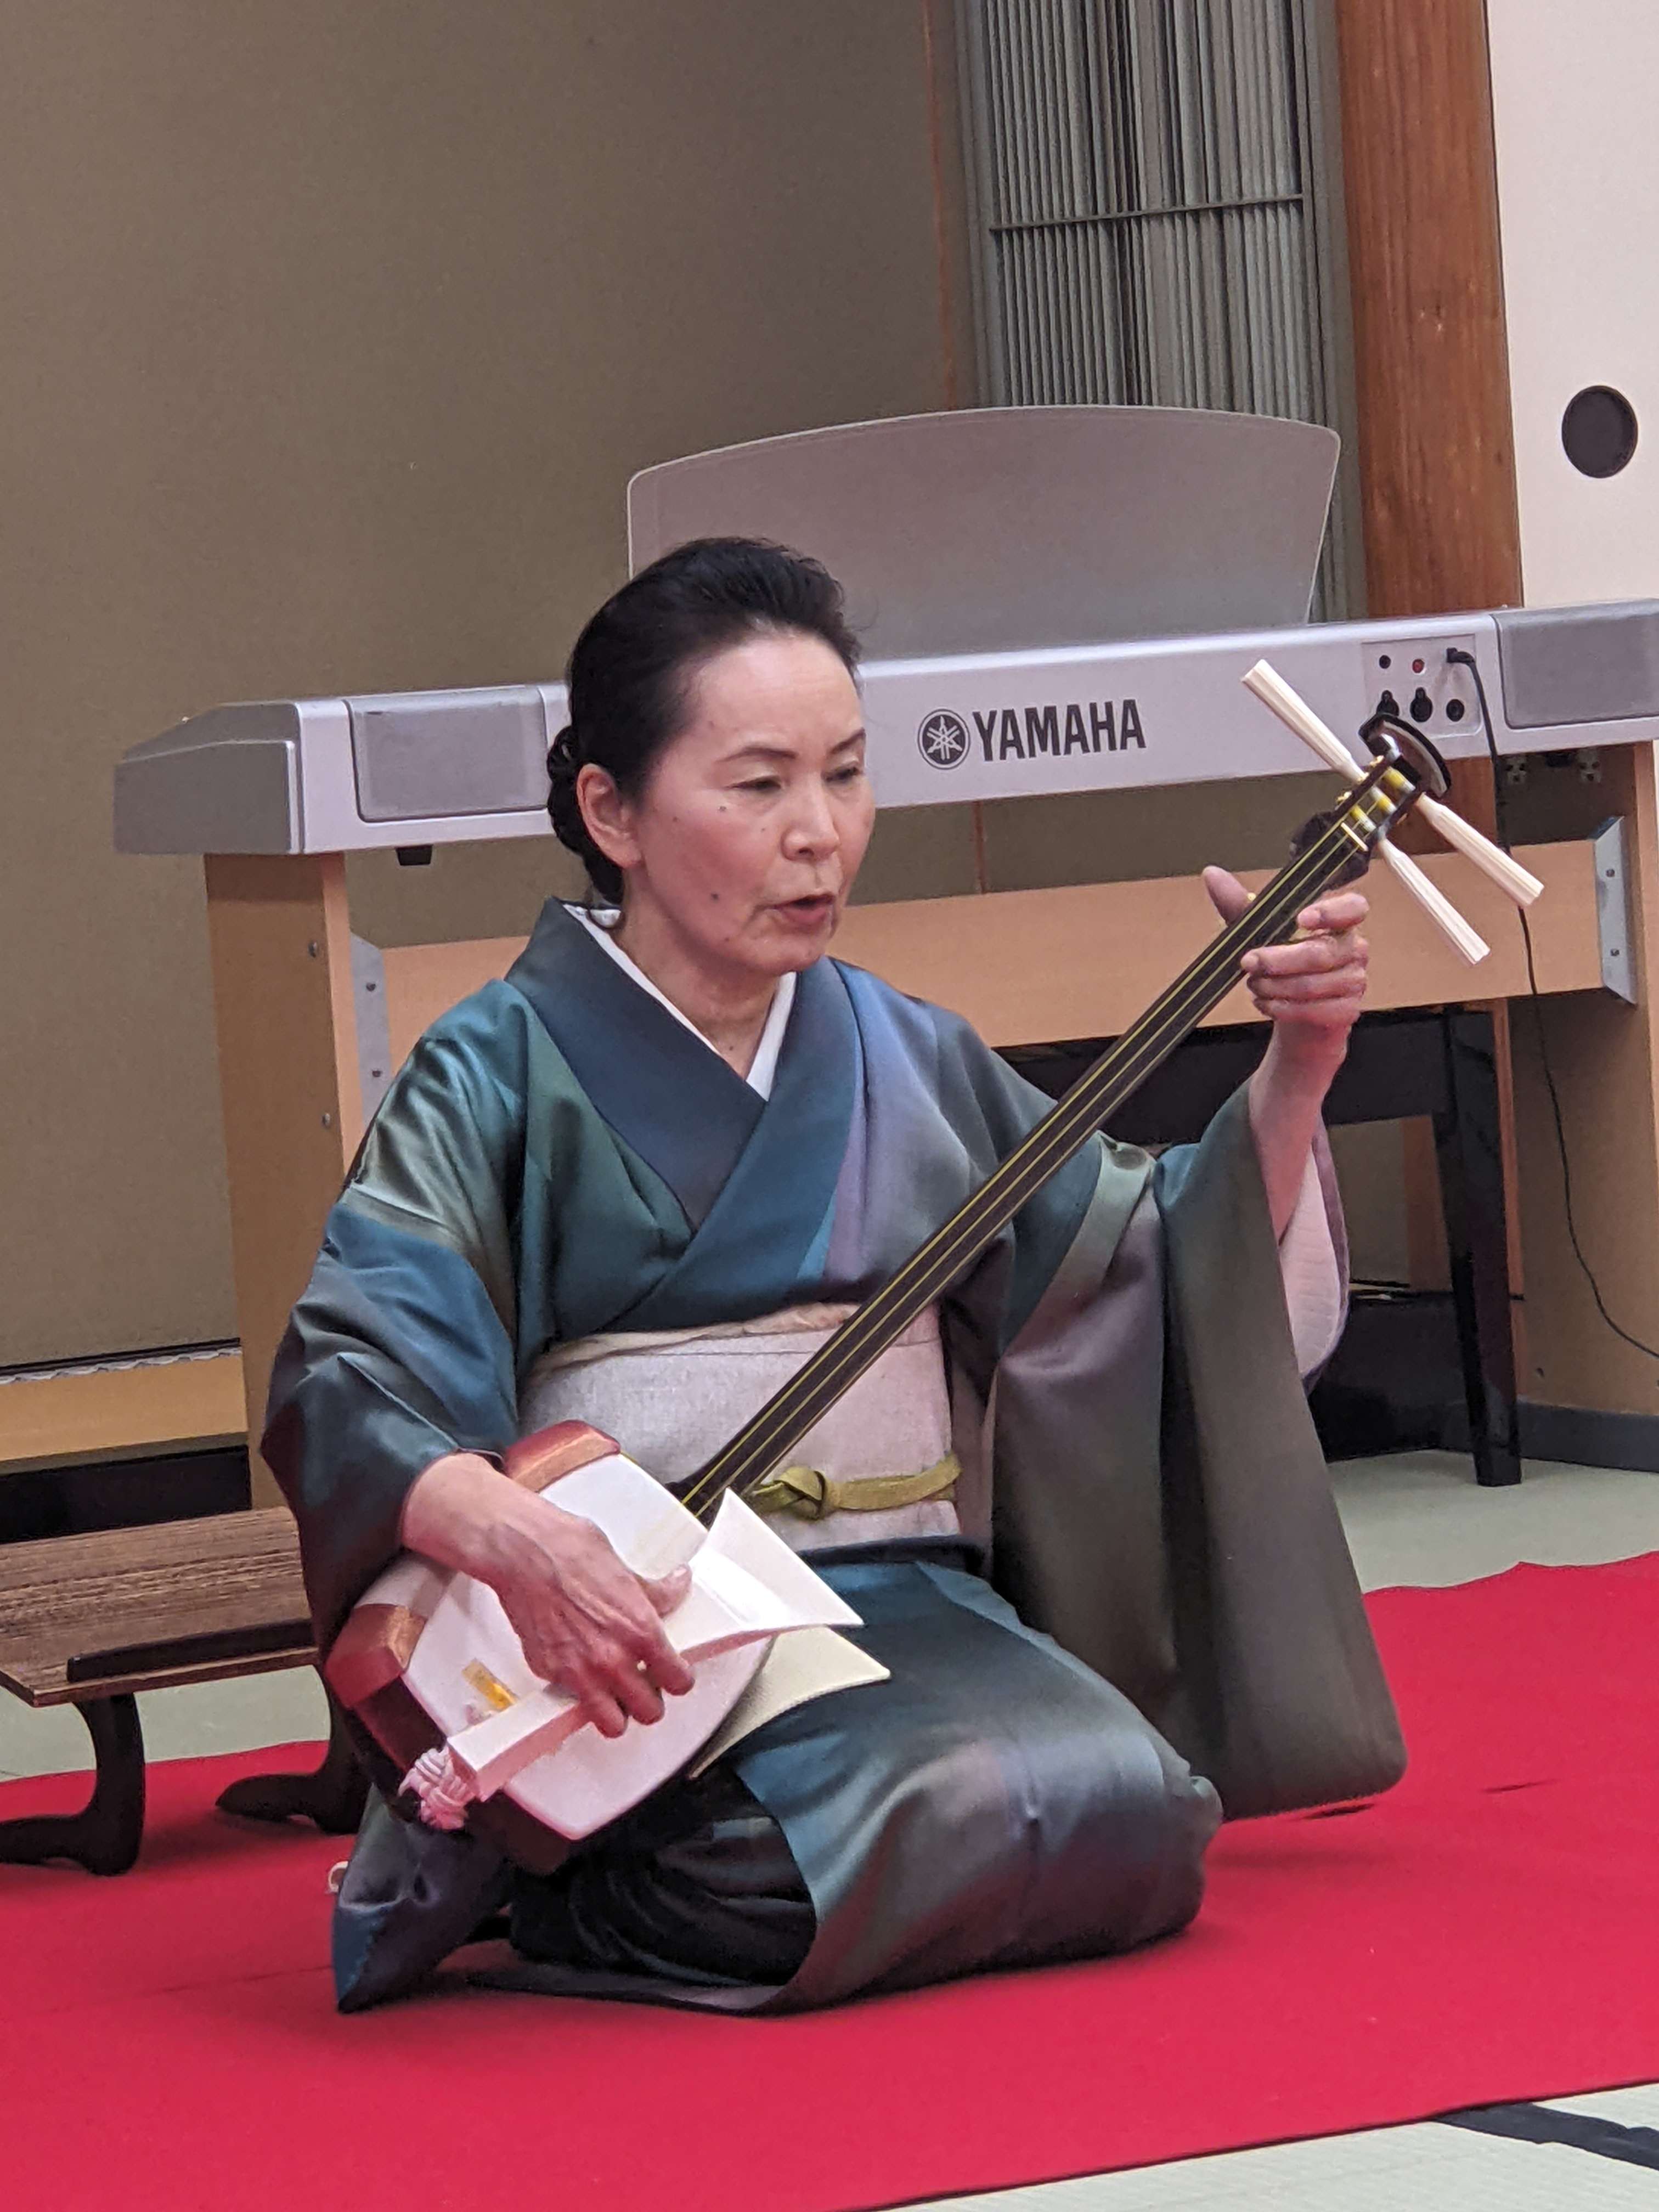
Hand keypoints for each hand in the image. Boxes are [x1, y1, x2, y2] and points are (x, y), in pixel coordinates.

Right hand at [400, 1453, 695, 1738]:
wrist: (522, 1552)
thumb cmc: (567, 1551)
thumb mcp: (624, 1569)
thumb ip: (654, 1592)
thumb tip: (675, 1589)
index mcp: (639, 1630)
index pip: (678, 1680)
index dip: (679, 1679)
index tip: (675, 1675)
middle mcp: (611, 1658)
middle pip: (649, 1712)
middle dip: (651, 1701)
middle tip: (646, 1685)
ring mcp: (579, 1672)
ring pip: (612, 1724)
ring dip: (617, 1712)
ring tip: (616, 1693)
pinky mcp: (549, 1673)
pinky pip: (571, 1700)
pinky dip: (578, 1694)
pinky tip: (580, 1671)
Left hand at [1203, 866, 1369, 1056]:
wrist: (1294, 1011)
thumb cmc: (1282, 964)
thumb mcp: (1260, 931)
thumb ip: (1240, 904)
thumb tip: (1213, 875)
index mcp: (1339, 921)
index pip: (1353, 907)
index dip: (1330, 912)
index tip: (1300, 919)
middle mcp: (1352, 948)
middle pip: (1321, 952)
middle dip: (1278, 959)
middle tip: (1248, 962)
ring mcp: (1354, 980)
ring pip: (1313, 985)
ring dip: (1275, 987)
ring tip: (1254, 985)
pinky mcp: (1346, 1011)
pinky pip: (1314, 1011)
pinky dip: (1283, 1008)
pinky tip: (1266, 1003)